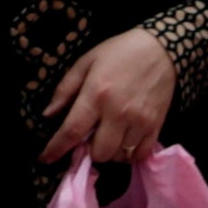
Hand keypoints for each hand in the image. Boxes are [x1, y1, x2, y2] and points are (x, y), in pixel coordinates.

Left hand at [38, 26, 180, 167]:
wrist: (162, 49)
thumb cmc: (120, 53)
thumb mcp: (86, 62)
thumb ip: (65, 89)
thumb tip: (48, 115)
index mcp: (97, 94)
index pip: (72, 131)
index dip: (56, 148)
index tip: (46, 158)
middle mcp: (118, 112)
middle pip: (99, 152)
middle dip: (89, 150)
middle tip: (89, 137)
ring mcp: (139, 121)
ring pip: (119, 156)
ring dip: (109, 152)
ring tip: (108, 137)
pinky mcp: (156, 125)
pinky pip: (140, 154)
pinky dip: (129, 154)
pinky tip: (124, 142)